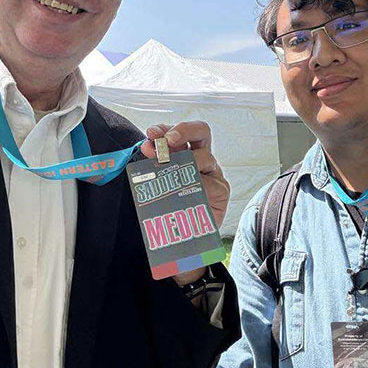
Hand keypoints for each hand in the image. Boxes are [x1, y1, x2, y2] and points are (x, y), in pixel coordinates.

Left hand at [140, 121, 230, 284]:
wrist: (183, 239)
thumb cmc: (170, 208)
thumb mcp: (159, 182)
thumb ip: (155, 164)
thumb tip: (146, 146)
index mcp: (187, 153)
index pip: (182, 132)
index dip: (168, 128)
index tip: (151, 134)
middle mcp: (203, 159)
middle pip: (202, 131)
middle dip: (183, 131)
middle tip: (166, 141)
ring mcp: (214, 174)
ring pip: (204, 158)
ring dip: (183, 164)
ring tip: (167, 177)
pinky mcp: (222, 191)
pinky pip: (210, 183)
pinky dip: (195, 187)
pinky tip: (183, 195)